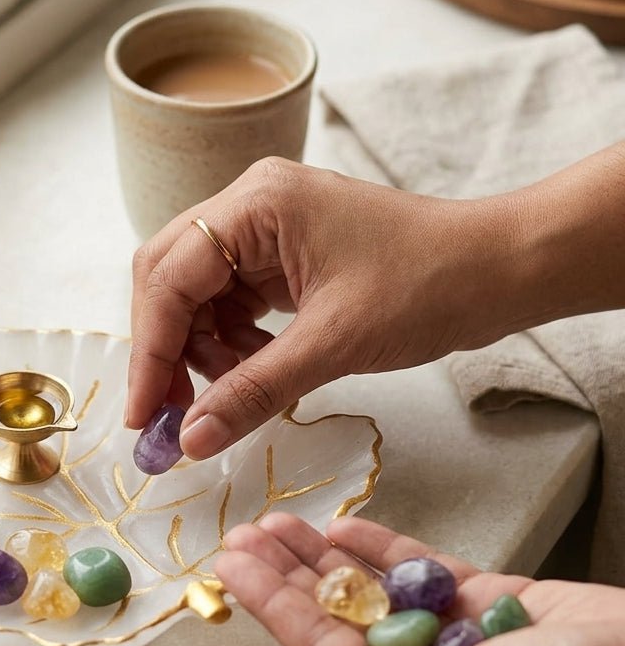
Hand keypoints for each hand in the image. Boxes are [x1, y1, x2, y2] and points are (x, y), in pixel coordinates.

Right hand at [127, 157, 529, 459]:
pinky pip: (230, 300)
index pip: (169, 278)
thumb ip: (253, 390)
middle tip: (173, 414)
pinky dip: (230, 343)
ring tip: (232, 391)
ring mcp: (264, 227)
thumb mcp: (334, 344)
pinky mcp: (280, 254)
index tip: (145, 417)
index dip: (150, 352)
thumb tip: (190, 441)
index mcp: (256, 203)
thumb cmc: (430, 285)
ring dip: (200, 350)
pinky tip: (255, 367)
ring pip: (195, 294)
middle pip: (169, 278)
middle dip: (166, 349)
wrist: (500, 269)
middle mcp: (249, 204)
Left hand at [215, 513, 624, 645]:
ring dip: (324, 555)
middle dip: (286, 573)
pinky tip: (344, 527)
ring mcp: (447, 632)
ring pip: (369, 587)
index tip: (232, 567)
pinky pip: (417, 568)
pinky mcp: (481, 598)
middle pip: (334, 613)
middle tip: (243, 532)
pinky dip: (381, 547)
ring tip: (279, 521)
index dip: (271, 605)